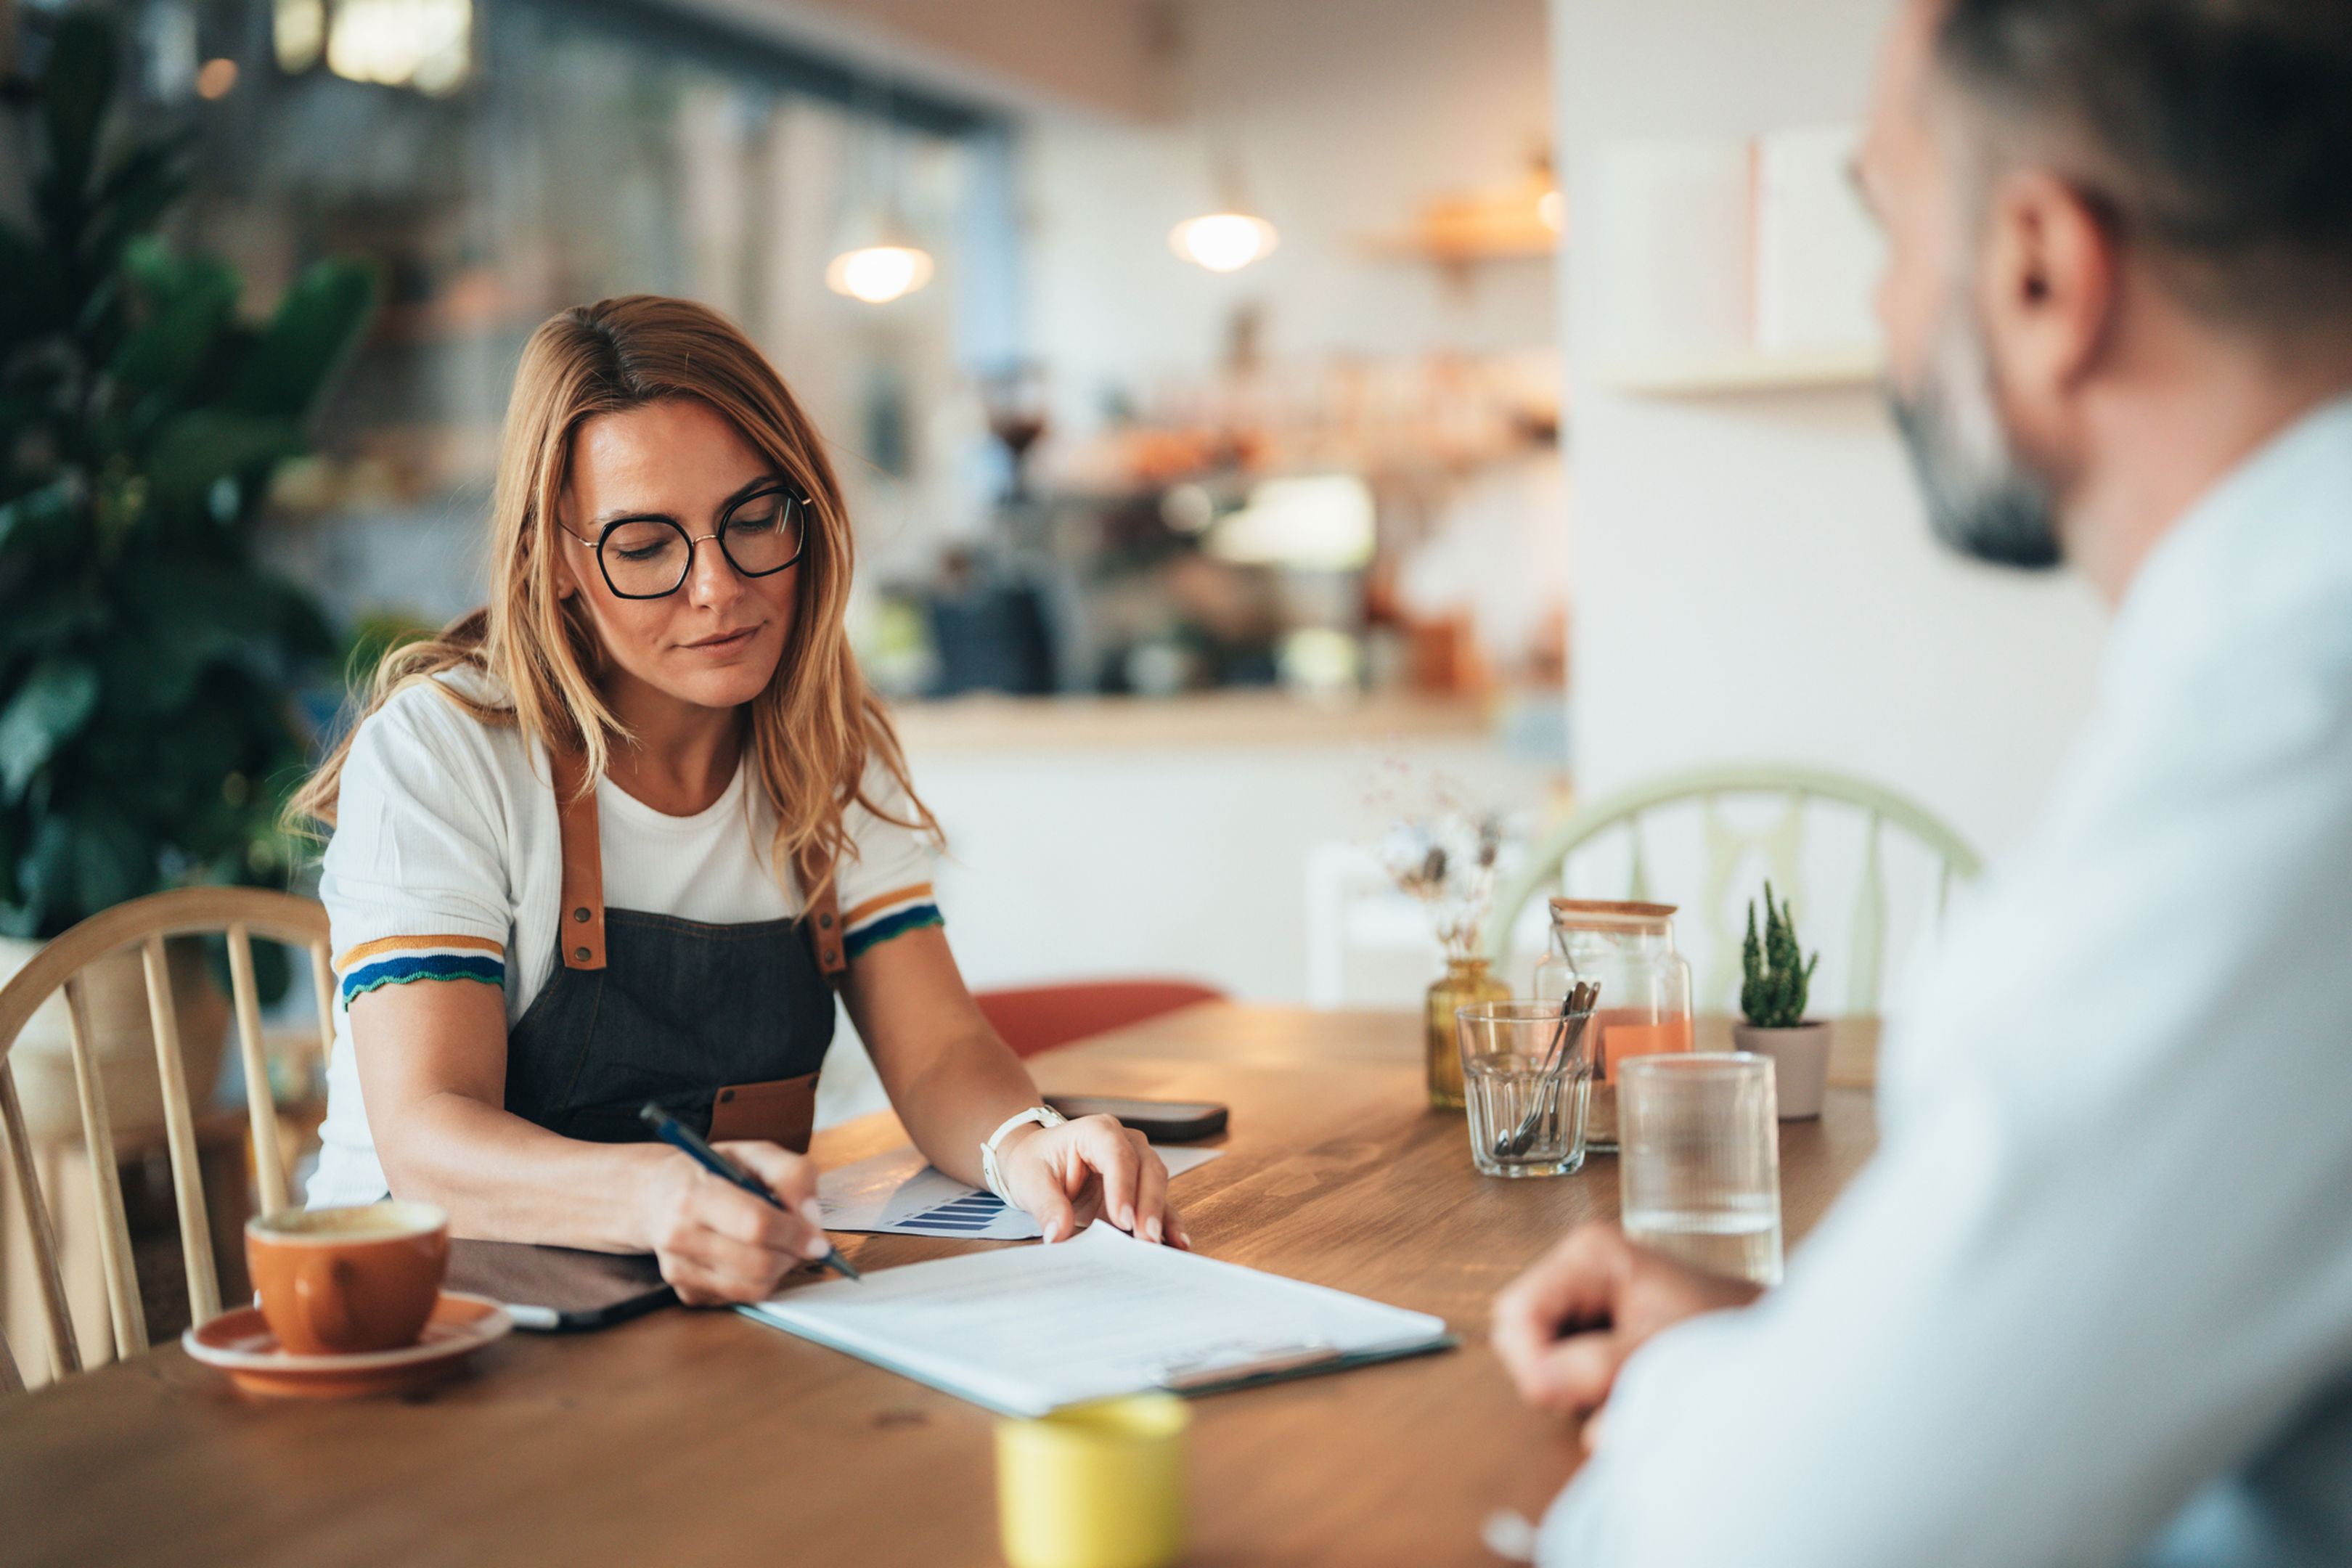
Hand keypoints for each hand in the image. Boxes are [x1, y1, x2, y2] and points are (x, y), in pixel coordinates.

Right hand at [638, 1141, 833, 1305]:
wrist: (657, 1195)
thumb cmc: (713, 1172)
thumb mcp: (753, 1153)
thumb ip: (792, 1173)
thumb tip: (811, 1217)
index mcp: (695, 1194)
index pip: (756, 1225)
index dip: (795, 1234)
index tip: (819, 1240)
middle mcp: (678, 1236)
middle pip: (757, 1264)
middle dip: (791, 1255)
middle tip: (801, 1241)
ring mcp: (678, 1270)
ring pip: (752, 1289)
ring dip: (778, 1270)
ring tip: (776, 1245)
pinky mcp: (686, 1293)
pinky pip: (739, 1299)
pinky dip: (757, 1281)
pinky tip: (749, 1255)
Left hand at [997, 1114, 1189, 1247]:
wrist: (1036, 1160)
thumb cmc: (1034, 1162)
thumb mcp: (1031, 1181)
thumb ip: (1047, 1206)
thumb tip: (1059, 1235)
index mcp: (1096, 1131)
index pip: (1117, 1156)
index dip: (1123, 1187)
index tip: (1122, 1220)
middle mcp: (1124, 1142)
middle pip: (1147, 1169)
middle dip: (1148, 1206)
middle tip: (1146, 1239)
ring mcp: (1137, 1163)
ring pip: (1159, 1185)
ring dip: (1160, 1217)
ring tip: (1162, 1247)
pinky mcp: (1139, 1188)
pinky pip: (1159, 1204)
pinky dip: (1168, 1224)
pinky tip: (1176, 1244)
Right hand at [1490, 1222, 1762, 1421]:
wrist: (1773, 1343)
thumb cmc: (1726, 1327)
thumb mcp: (1660, 1348)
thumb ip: (1600, 1366)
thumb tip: (1541, 1384)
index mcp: (1591, 1254)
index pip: (1518, 1309)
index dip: (1528, 1358)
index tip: (1554, 1397)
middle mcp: (1580, 1270)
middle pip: (1521, 1332)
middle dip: (1549, 1372)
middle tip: (1594, 1395)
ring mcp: (1586, 1300)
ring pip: (1539, 1354)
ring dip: (1570, 1385)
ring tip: (1618, 1388)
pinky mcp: (1595, 1329)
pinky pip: (1562, 1367)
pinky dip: (1584, 1390)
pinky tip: (1620, 1388)